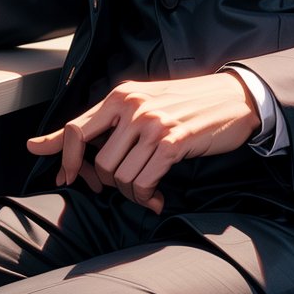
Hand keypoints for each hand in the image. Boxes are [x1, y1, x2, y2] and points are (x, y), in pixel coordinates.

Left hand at [26, 73, 260, 213]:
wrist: (233, 98)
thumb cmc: (187, 104)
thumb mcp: (145, 102)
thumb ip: (112, 121)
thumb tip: (70, 145)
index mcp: (121, 95)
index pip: (76, 128)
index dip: (61, 155)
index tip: (61, 176)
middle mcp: (132, 107)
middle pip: (99, 162)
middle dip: (107, 183)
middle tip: (121, 188)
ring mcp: (152, 124)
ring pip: (120, 176)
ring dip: (131, 193)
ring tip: (145, 191)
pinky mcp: (172, 142)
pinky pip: (142, 183)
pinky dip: (146, 197)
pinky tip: (156, 198)